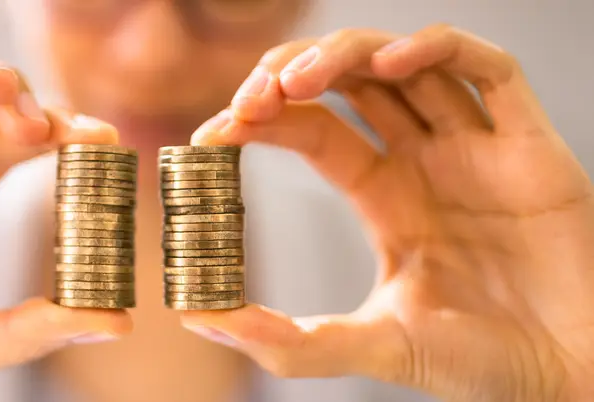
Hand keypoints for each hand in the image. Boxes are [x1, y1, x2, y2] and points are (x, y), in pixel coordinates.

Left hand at [181, 25, 593, 400]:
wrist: (564, 379)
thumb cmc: (475, 363)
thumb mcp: (368, 345)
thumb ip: (288, 339)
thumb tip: (203, 317)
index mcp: (384, 193)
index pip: (314, 128)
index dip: (264, 118)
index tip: (214, 130)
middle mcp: (424, 159)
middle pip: (352, 82)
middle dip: (294, 73)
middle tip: (250, 94)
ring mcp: (475, 146)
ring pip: (407, 62)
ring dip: (346, 54)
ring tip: (295, 79)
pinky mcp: (528, 144)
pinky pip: (487, 71)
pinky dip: (436, 50)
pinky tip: (388, 64)